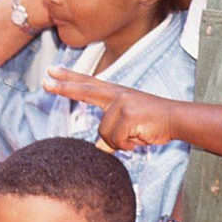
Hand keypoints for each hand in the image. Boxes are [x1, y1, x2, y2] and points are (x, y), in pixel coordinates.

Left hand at [43, 70, 177, 148]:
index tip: (51, 72)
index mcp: (116, 93)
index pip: (87, 84)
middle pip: (85, 90)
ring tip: (137, 134)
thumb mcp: (129, 125)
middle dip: (64, 86)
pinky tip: (140, 136)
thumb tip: (98, 150)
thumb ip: (110, 134)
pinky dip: (128, 145)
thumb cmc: (153, 123)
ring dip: (120, 141)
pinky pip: (116, 141)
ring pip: (105, 134)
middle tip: (44, 81)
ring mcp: (122, 103)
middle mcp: (116, 95)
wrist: (176, 118)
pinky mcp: (127, 115)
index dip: (69, 79)